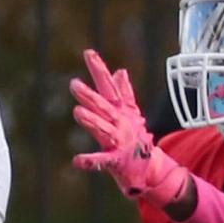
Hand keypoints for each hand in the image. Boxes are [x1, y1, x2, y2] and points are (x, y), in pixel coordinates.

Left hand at [71, 49, 191, 211]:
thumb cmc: (134, 139)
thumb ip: (124, 92)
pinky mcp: (117, 161)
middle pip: (104, 106)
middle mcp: (120, 123)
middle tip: (74, 84)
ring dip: (92, 121)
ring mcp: (119, 142)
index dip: (99, 70)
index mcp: (121, 111)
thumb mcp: (130, 114)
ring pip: (104, 129)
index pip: (109, 87)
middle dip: (90, 96)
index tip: (89, 53)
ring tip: (77, 112)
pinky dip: (90, 162)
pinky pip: (102, 161)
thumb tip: (120, 71)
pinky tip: (77, 161)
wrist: (149, 169)